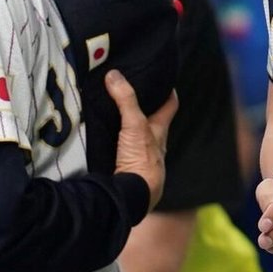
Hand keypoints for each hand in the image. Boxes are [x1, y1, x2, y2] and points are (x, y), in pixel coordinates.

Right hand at [108, 70, 177, 212]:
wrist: (133, 197)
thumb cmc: (142, 161)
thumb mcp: (135, 125)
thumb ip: (125, 100)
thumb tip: (114, 74)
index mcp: (160, 131)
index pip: (170, 106)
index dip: (169, 92)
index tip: (164, 79)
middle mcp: (154, 145)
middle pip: (152, 122)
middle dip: (144, 110)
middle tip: (131, 93)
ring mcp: (140, 159)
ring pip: (136, 138)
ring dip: (127, 128)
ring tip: (111, 113)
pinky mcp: (126, 171)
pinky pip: (121, 152)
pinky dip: (114, 145)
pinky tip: (102, 141)